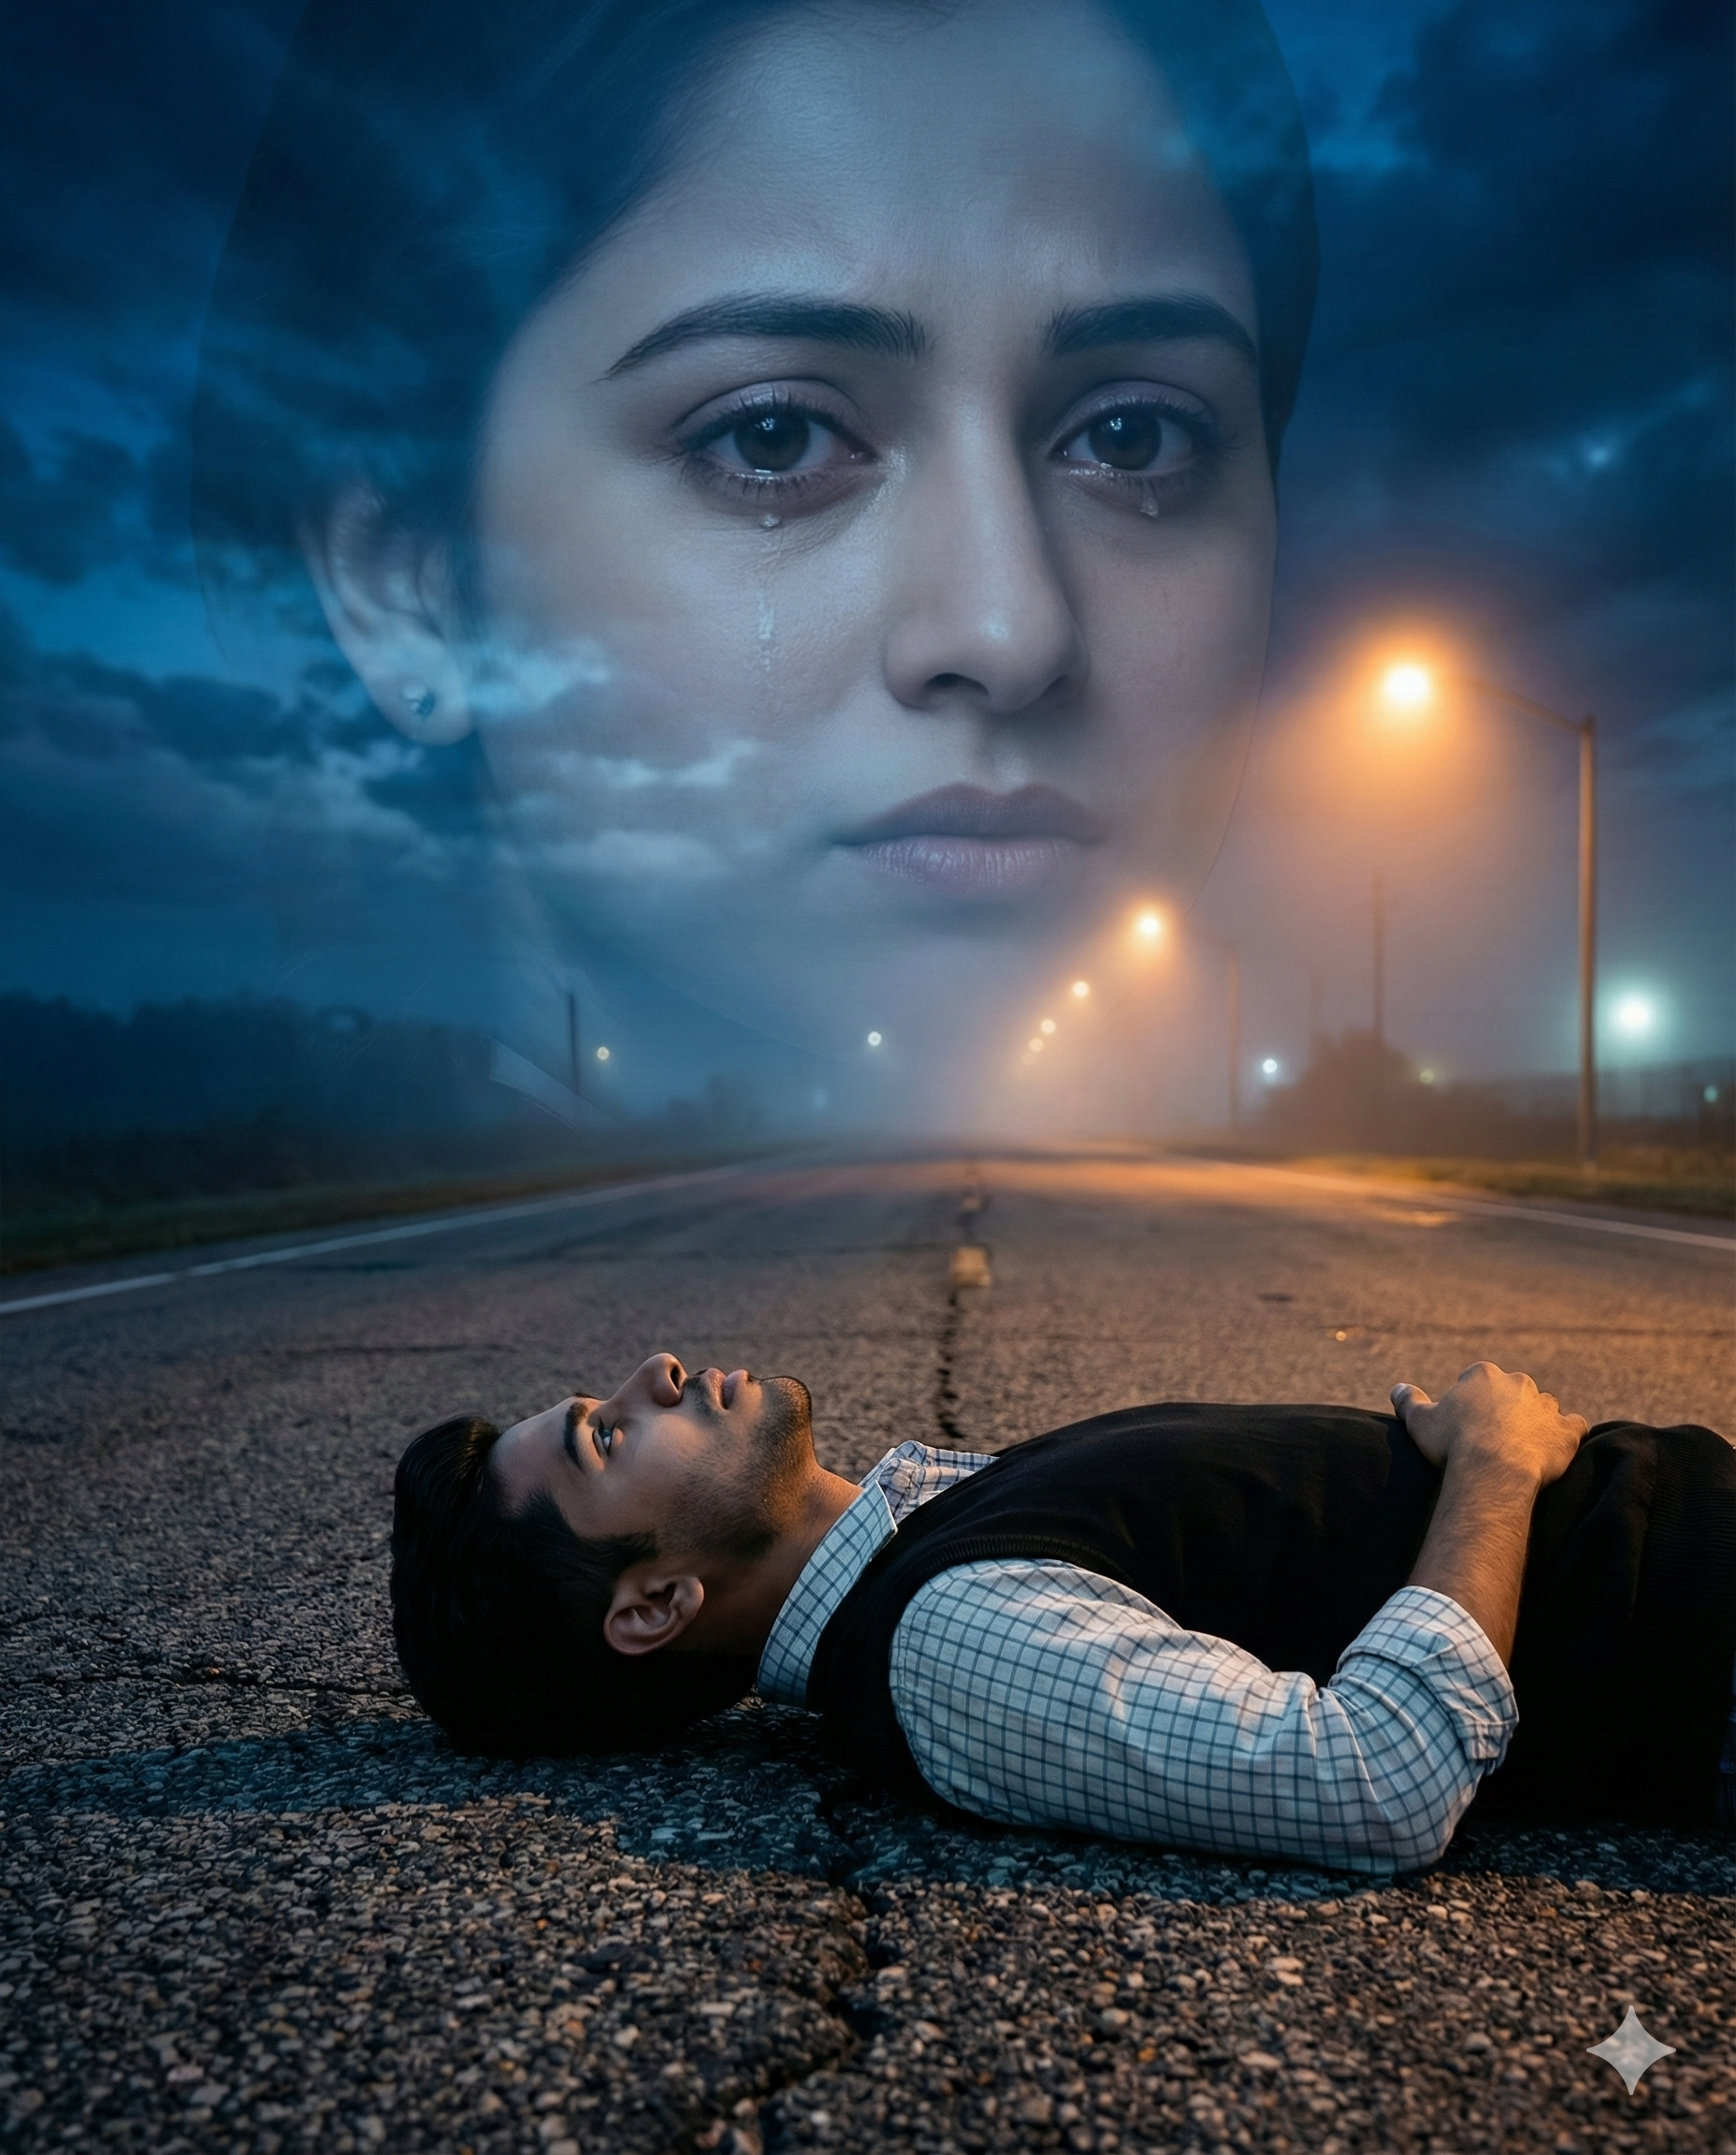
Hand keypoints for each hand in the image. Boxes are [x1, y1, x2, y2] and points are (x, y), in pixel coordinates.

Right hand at [1391, 1361, 1587, 1489]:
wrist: (1493, 1470)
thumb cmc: (1453, 1444)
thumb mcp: (1419, 1421)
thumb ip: (1408, 1400)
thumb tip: (1397, 1388)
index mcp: (1483, 1375)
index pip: (1478, 1380)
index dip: (1471, 1402)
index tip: (1465, 1424)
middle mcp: (1518, 1382)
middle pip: (1513, 1391)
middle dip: (1506, 1408)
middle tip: (1493, 1437)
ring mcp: (1546, 1406)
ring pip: (1544, 1407)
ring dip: (1537, 1421)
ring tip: (1524, 1446)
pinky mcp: (1567, 1430)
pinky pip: (1574, 1426)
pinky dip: (1568, 1434)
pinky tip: (1557, 1447)